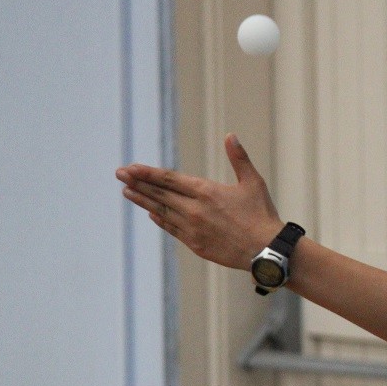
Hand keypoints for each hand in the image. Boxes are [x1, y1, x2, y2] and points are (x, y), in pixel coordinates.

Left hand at [116, 133, 283, 269]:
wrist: (266, 250)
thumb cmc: (262, 215)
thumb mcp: (253, 182)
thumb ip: (239, 158)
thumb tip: (230, 135)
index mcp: (206, 191)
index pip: (169, 179)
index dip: (147, 173)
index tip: (129, 168)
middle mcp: (194, 209)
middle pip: (159, 193)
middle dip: (138, 183)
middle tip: (119, 175)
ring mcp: (192, 228)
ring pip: (161, 211)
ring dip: (143, 200)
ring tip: (127, 192)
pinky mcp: (195, 244)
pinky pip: (171, 229)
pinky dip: (159, 219)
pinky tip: (150, 212)